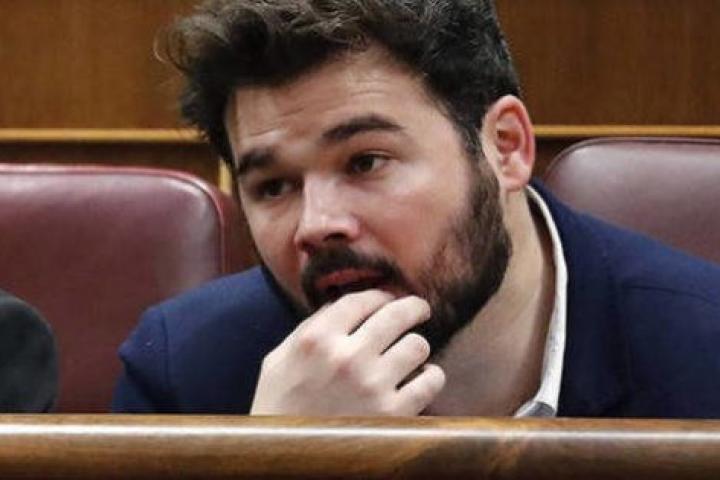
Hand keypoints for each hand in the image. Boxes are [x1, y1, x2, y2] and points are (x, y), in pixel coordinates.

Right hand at [250, 290, 445, 415]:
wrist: (285, 460)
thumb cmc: (278, 409)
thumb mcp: (278, 361)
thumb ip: (309, 329)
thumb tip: (340, 307)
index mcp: (316, 339)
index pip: (360, 300)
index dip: (379, 295)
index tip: (387, 299)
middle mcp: (346, 356)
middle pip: (397, 314)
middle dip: (412, 307)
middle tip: (419, 309)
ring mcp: (372, 384)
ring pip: (417, 344)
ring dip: (416, 345)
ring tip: (412, 351)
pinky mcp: (393, 413)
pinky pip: (431, 380)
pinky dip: (431, 376)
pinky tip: (423, 377)